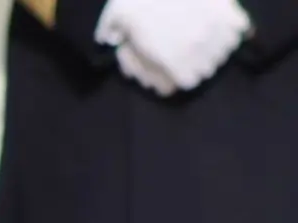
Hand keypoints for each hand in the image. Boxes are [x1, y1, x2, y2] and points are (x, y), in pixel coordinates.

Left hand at [96, 0, 250, 90]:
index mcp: (170, 59)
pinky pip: (241, 29)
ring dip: (217, 46)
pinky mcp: (232, 13)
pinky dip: (234, 27)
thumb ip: (109, 31)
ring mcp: (217, 31)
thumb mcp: (114, 13)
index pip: (188, 82)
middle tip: (191, 48)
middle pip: (208, 69)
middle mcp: (197, 50)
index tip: (178, 65)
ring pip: (225, 51)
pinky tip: (222, 21)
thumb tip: (110, 40)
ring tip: (207, 35)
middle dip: (199, 61)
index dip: (182, 74)